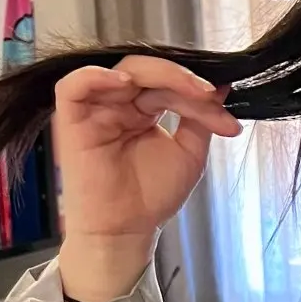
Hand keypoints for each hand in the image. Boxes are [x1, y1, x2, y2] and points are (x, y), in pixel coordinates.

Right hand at [53, 56, 241, 301]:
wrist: (126, 230)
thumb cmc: (150, 197)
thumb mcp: (189, 153)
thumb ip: (200, 119)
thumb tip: (220, 87)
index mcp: (143, 108)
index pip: (171, 86)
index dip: (200, 95)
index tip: (229, 120)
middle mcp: (119, 104)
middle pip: (149, 71)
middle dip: (184, 81)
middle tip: (210, 97)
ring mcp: (96, 110)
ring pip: (121, 71)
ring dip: (157, 75)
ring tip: (186, 91)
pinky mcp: (71, 120)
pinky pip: (73, 86)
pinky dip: (96, 77)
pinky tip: (125, 84)